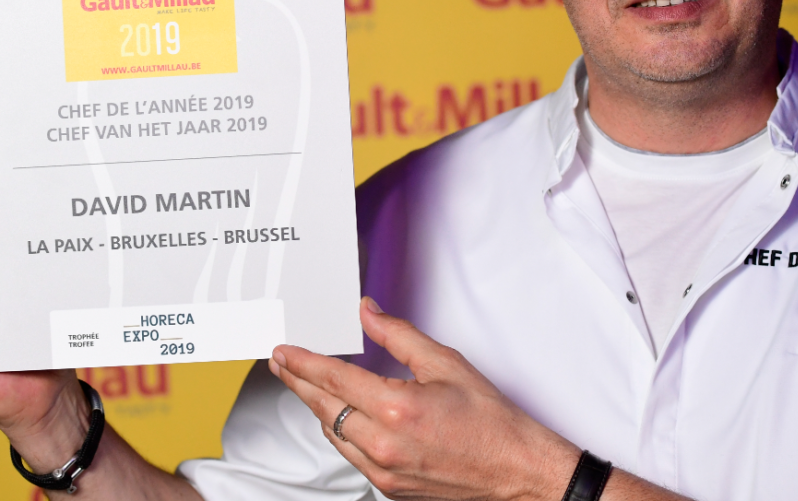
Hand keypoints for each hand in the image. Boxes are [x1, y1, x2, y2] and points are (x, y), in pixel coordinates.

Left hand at [269, 297, 578, 500]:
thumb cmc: (490, 423)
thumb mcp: (446, 363)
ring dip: (317, 407)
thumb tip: (369, 313)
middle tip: (282, 363)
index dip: (302, 362)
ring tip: (308, 384)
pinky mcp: (388, 486)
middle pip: (322, 407)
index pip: (332, 380)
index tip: (284, 351)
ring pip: (332, 433)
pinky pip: (350, 454)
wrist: (514, 471)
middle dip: (297, 382)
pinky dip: (341, 430)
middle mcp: (383, 445)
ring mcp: (383, 470)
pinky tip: (342, 414)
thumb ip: (399, 335)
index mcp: (396, 409)